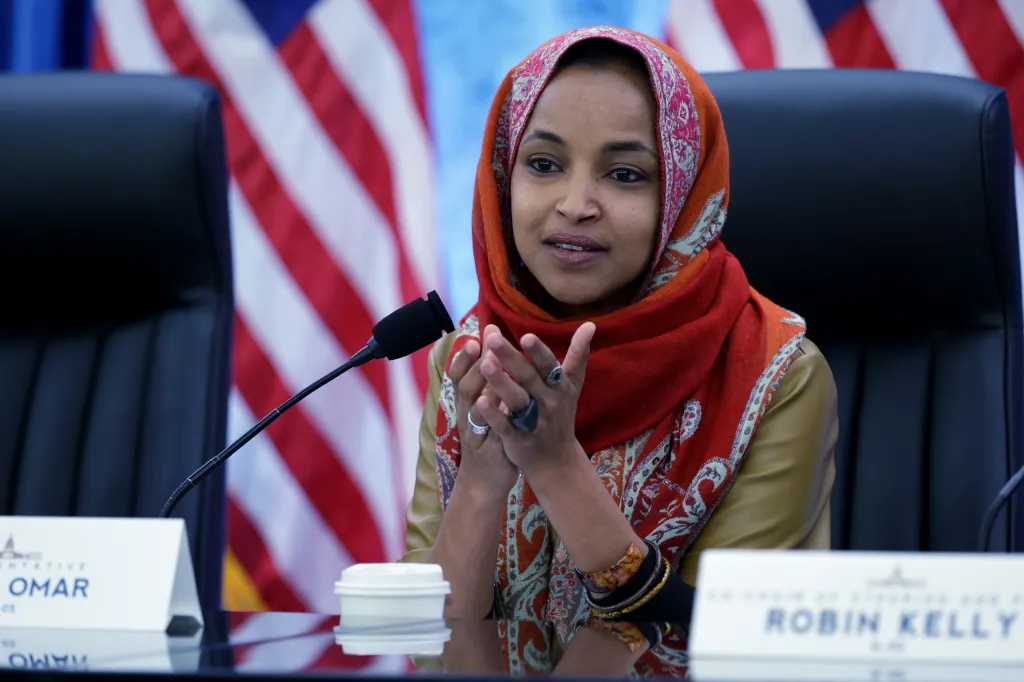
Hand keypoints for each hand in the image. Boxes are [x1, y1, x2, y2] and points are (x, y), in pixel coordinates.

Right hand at [448, 325, 518, 496]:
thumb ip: (489, 384)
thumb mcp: (487, 410)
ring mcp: (475, 434)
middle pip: (466, 387)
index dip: (465, 358)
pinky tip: (498, 405)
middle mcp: (466, 416)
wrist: (485, 482)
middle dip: (475, 364)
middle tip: (485, 343)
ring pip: (473, 407)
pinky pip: (487, 432)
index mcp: (468, 405)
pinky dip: (491, 418)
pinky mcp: (487, 451)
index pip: (460, 376)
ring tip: (491, 366)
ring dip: (481, 386)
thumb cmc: (489, 439)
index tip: (475, 337)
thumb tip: (493, 351)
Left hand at [476, 322, 595, 476]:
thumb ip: (578, 355)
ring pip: (516, 400)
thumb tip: (590, 324)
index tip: (526, 336)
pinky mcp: (518, 439)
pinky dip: (494, 414)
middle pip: (528, 378)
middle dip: (510, 358)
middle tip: (492, 339)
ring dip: (501, 383)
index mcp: (559, 387)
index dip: (538, 352)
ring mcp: (532, 421)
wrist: (556, 460)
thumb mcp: (572, 385)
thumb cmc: (561, 414)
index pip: (548, 366)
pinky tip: (479, 401)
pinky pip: (505, 426)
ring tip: (485, 364)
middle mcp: (548, 402)